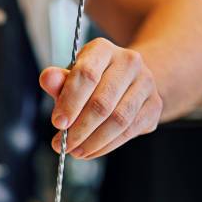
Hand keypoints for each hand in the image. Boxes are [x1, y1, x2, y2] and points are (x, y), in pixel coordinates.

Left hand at [39, 38, 162, 159]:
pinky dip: (107, 145)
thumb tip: (47, 78)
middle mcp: (129, 62)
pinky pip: (130, 130)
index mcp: (103, 49)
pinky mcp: (154, 105)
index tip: (57, 124)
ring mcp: (146, 83)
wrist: (126, 82)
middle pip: (102, 102)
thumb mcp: (71, 78)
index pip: (86, 74)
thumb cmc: (91, 81)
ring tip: (76, 152)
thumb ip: (58, 81)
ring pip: (118, 120)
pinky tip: (91, 151)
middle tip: (63, 145)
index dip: (70, 102)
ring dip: (93, 141)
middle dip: (79, 129)